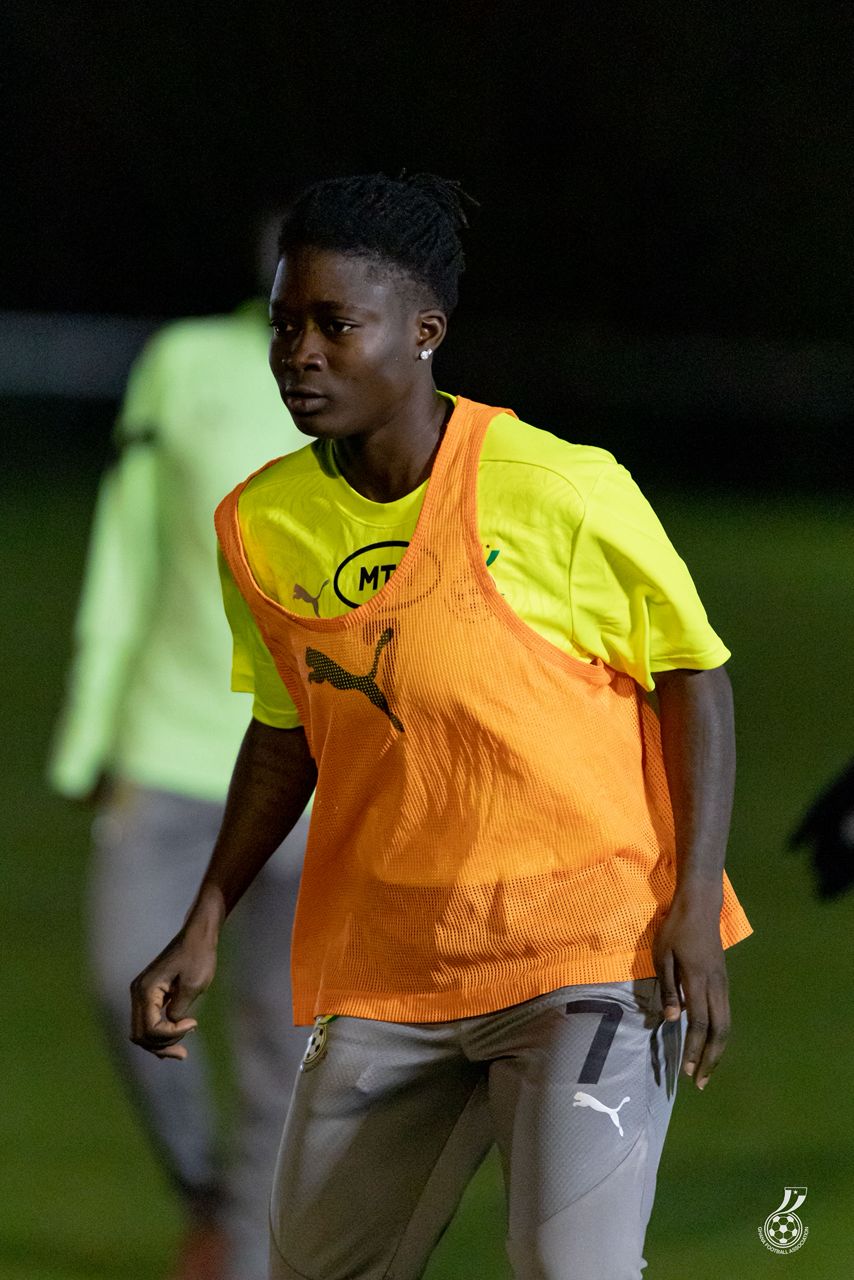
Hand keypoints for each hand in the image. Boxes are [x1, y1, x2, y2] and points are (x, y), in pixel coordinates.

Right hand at [129, 925, 217, 1059]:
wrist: (198, 935)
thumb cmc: (199, 956)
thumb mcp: (193, 986)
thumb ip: (178, 1011)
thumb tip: (169, 1025)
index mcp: (146, 990)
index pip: (150, 1029)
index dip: (171, 1035)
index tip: (193, 1023)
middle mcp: (137, 992)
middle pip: (140, 1035)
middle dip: (161, 1046)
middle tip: (184, 1052)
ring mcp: (141, 993)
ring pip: (141, 1031)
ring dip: (159, 1043)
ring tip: (181, 1052)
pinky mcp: (149, 993)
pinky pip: (147, 1021)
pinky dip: (158, 1033)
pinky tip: (174, 1039)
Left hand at [653, 887, 729, 1090]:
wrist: (700, 906)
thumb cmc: (675, 929)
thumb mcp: (662, 955)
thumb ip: (668, 988)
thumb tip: (672, 1021)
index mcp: (698, 981)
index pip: (699, 1024)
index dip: (694, 1049)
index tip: (687, 1070)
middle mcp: (716, 986)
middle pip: (719, 1030)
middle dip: (711, 1058)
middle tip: (700, 1081)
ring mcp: (723, 983)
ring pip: (726, 1023)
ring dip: (717, 1049)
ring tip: (706, 1068)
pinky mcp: (723, 980)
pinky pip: (725, 1013)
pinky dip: (719, 1033)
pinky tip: (710, 1041)